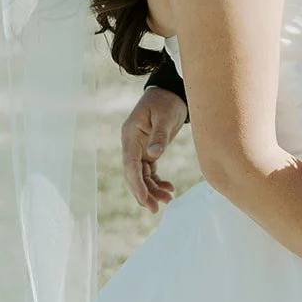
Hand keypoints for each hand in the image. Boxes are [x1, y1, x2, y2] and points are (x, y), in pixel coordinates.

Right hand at [121, 88, 187, 212]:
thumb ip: (159, 136)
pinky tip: (168, 189)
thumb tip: (153, 155)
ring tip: (167, 200)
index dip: (136, 184)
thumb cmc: (166, 101)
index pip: (130, 165)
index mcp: (131, 135)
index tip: (145, 199)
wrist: (171, 92)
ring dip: (152, 189)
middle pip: (134, 174)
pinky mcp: (149, 150)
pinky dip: (157, 181)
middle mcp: (132, 143)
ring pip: (142, 175)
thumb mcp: (164, 117)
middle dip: (143, 192)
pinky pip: (149, 170)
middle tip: (155, 208)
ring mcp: (139, 147)